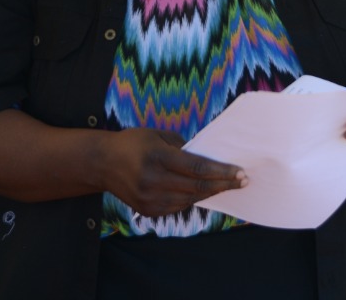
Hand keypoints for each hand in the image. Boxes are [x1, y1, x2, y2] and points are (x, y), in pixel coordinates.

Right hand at [100, 128, 246, 217]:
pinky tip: (204, 191)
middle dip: (223, 184)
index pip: (196, 168)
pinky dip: (193, 198)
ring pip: (190, 199)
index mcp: (157, 157)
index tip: (240, 172)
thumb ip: (183, 146)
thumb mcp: (158, 135)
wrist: (102, 163)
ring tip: (227, 185)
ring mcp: (149, 198)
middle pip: (196, 186)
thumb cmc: (133, 143)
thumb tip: (208, 158)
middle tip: (243, 181)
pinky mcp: (148, 210)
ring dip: (211, 192)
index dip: (221, 172)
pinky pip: (178, 206)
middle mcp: (153, 180)